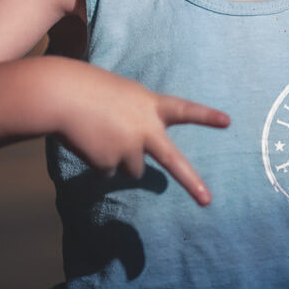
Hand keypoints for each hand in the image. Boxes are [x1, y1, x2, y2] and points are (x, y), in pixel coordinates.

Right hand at [43, 58, 229, 204]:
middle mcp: (145, 128)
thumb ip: (135, 118)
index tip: (228, 122)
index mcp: (149, 104)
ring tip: (98, 134)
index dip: (206, 117)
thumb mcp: (120, 94)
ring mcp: (129, 148)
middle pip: (173, 161)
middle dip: (191, 182)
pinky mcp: (109, 162)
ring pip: (130, 169)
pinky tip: (86, 142)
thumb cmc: (86, 87)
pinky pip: (106, 171)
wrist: (61, 94)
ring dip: (117, 159)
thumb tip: (132, 156)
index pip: (184, 109)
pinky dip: (97, 161)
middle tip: (207, 201)